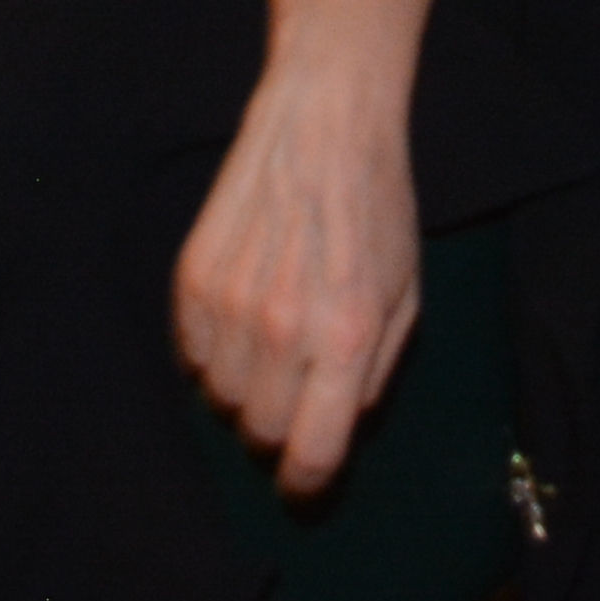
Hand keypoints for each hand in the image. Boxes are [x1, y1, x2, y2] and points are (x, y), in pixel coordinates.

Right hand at [171, 50, 427, 496]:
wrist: (325, 118)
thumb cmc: (379, 205)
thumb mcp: (406, 294)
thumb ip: (373, 372)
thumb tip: (336, 424)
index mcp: (347, 336)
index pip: (312, 454)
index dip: (308, 482)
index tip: (306, 477)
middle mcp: (283, 328)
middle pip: (260, 433)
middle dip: (281, 425)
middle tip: (298, 386)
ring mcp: (230, 302)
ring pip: (220, 398)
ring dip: (246, 387)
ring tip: (272, 340)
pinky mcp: (192, 276)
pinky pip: (192, 355)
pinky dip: (214, 351)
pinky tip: (243, 311)